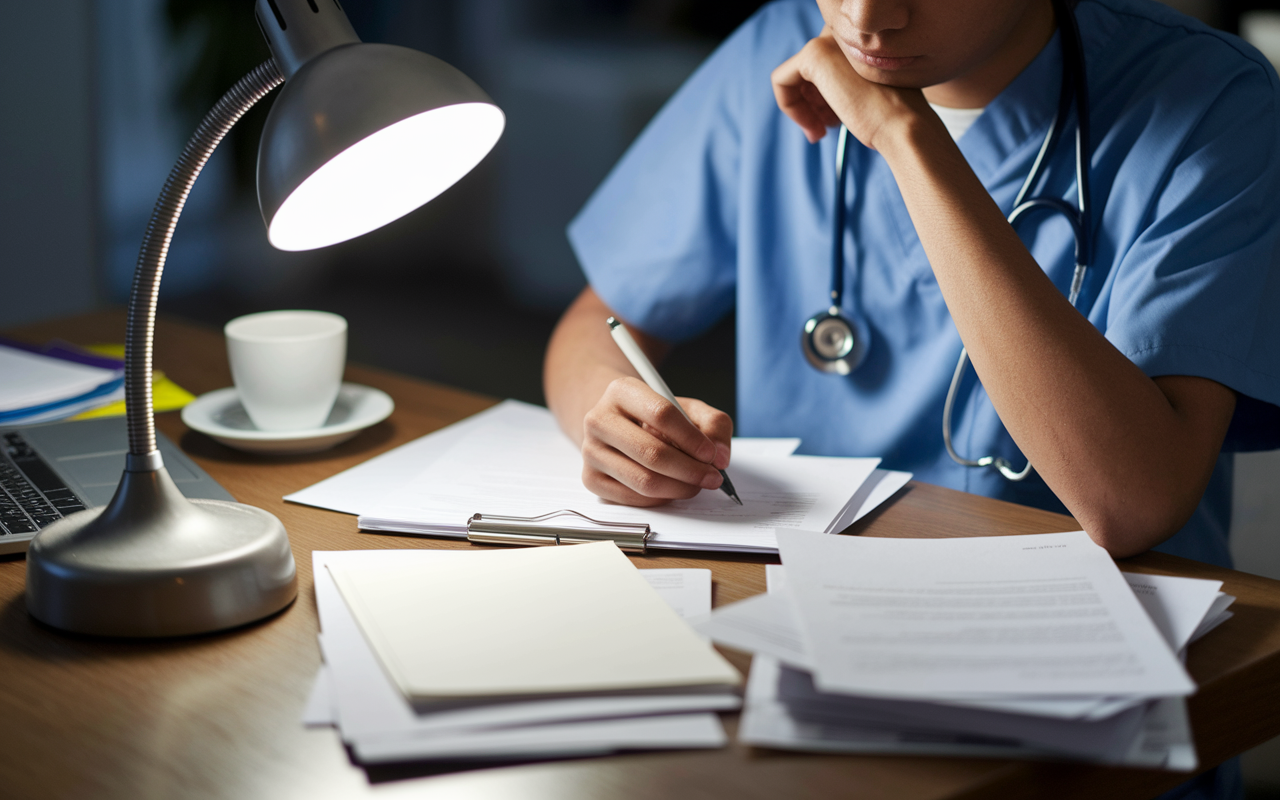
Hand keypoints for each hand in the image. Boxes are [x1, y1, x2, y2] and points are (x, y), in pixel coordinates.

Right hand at [580, 377, 731, 506]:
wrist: (619, 424)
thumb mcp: (688, 409)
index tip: (712, 454)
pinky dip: (660, 499)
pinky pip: (632, 498)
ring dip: (679, 488)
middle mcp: (598, 419)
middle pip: (651, 453)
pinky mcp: (590, 478)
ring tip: (697, 484)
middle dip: (690, 470)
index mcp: (621, 391)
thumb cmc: (656, 417)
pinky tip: (673, 488)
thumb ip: (714, 424)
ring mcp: (590, 451)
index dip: (691, 438)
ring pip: (643, 481)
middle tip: (712, 477)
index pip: (660, 413)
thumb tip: (721, 456)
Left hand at [771, 28, 928, 150]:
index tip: (835, 120)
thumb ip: (846, 83)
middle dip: (813, 103)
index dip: (824, 96)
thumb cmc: (893, 116)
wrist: (903, 125)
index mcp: (860, 37)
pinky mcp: (813, 54)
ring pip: (795, 76)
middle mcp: (845, 30)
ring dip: (804, 109)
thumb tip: (819, 94)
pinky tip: (811, 127)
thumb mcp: (867, 92)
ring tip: (822, 131)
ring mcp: (829, 38)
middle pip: (809, 71)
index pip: (825, 65)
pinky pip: (781, 81)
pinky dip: (789, 107)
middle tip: (826, 128)